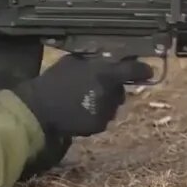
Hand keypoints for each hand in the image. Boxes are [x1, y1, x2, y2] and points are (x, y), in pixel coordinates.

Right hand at [13, 55, 152, 137]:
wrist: (39, 110)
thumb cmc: (53, 81)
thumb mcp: (73, 61)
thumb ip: (94, 61)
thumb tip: (107, 59)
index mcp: (104, 75)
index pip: (133, 70)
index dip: (142, 69)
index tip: (148, 71)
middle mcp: (109, 94)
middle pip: (121, 89)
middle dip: (113, 86)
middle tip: (97, 84)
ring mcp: (105, 112)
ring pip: (113, 104)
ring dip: (105, 100)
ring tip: (85, 98)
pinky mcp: (98, 126)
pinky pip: (103, 117)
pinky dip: (97, 113)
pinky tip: (81, 110)